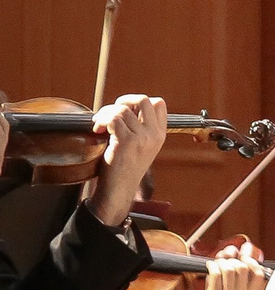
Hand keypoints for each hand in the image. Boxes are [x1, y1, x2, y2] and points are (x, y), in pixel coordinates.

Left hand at [87, 95, 168, 226]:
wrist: (119, 189)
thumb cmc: (125, 168)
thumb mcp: (142, 146)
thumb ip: (140, 128)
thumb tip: (124, 107)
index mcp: (160, 134)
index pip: (158, 104)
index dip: (138, 102)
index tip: (125, 111)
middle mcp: (154, 134)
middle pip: (143, 100)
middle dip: (123, 101)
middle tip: (112, 112)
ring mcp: (141, 137)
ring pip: (122, 109)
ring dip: (106, 113)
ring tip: (100, 124)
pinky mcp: (126, 141)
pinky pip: (113, 118)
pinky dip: (101, 120)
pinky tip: (98, 130)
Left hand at [188, 251, 263, 289]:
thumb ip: (250, 288)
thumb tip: (245, 267)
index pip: (258, 274)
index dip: (252, 263)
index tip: (245, 259)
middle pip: (243, 268)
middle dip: (235, 261)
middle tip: (229, 262)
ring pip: (229, 269)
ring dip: (223, 262)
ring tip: (219, 263)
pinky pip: (215, 274)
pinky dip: (212, 266)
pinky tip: (210, 266)